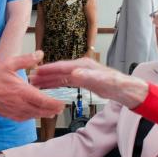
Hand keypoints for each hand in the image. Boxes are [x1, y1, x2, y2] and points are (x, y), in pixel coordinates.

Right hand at [0, 51, 64, 119]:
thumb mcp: (9, 63)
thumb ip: (27, 60)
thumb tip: (40, 54)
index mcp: (21, 91)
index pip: (43, 101)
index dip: (55, 103)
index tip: (62, 102)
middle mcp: (19, 104)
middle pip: (41, 111)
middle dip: (52, 110)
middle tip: (60, 107)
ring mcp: (13, 111)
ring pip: (33, 116)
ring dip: (43, 114)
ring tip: (52, 111)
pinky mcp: (8, 115)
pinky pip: (23, 118)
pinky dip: (32, 116)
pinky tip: (35, 113)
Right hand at [30, 58, 148, 108]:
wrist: (127, 90)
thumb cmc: (118, 85)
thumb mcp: (103, 82)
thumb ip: (88, 78)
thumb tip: (74, 74)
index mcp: (84, 65)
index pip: (62, 67)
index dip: (49, 69)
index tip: (36, 71)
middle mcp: (81, 67)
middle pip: (59, 70)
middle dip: (45, 74)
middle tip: (30, 78)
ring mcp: (82, 73)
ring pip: (61, 76)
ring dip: (48, 80)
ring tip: (36, 83)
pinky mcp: (83, 80)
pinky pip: (66, 81)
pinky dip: (56, 84)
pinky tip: (49, 86)